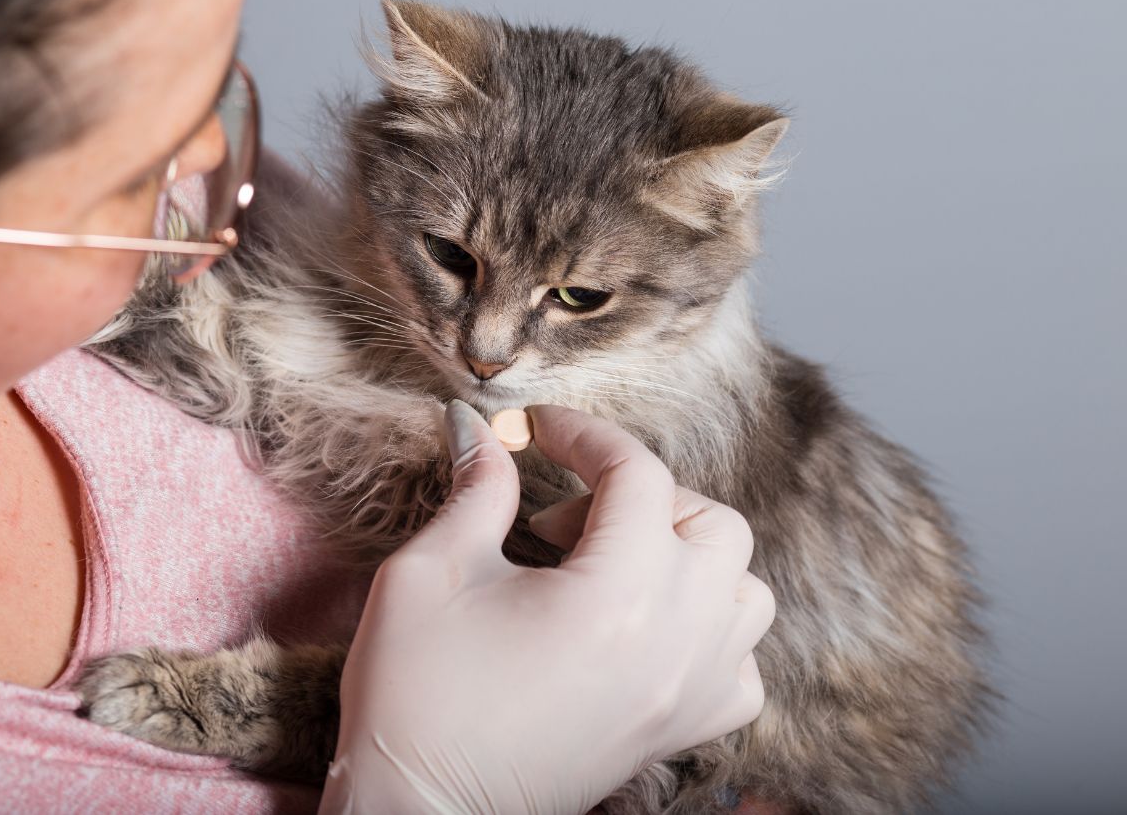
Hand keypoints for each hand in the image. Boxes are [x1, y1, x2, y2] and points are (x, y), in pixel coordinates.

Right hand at [320, 401, 774, 814]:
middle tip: (566, 517)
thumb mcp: (432, 573)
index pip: (637, 475)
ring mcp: (688, 694)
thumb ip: (474, 491)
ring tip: (614, 563)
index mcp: (619, 595)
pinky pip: (740, 667)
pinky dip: (711, 630)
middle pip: (714, 523)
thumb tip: (479, 430)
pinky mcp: (678, 733)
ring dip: (689, 556)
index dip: (584, 434)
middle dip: (644, 495)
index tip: (537, 427)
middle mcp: (676, 643)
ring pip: (745, 591)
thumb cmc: (417, 697)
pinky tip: (647, 627)